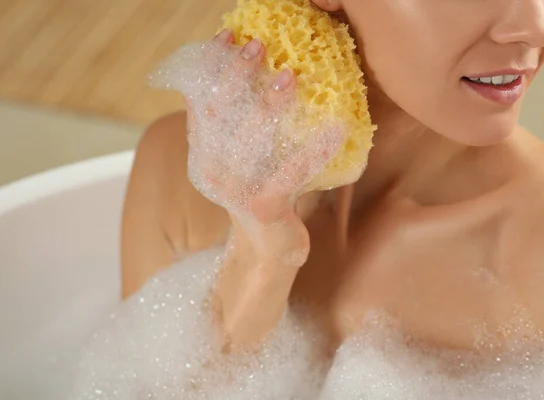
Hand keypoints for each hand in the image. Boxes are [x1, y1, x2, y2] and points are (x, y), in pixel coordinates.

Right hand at [154, 29, 342, 263]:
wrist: (267, 248)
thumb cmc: (261, 191)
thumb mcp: (244, 157)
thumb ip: (243, 123)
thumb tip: (265, 70)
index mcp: (204, 152)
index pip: (201, 102)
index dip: (211, 68)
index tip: (226, 36)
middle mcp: (213, 169)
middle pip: (220, 115)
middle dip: (238, 76)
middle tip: (258, 46)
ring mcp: (236, 189)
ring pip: (251, 140)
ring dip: (270, 106)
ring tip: (290, 77)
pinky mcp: (264, 206)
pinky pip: (291, 172)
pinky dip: (314, 149)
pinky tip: (336, 128)